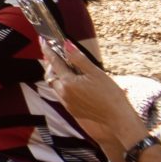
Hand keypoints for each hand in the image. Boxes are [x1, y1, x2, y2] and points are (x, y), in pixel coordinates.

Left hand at [46, 38, 143, 161]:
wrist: (118, 121)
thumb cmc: (111, 96)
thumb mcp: (96, 73)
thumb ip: (79, 59)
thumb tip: (66, 44)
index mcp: (67, 82)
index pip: (53, 62)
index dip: (47, 50)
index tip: (42, 40)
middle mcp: (63, 93)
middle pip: (51, 75)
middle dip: (50, 64)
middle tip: (55, 54)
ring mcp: (66, 103)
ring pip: (55, 85)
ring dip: (56, 75)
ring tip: (64, 67)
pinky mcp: (72, 111)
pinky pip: (61, 95)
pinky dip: (62, 86)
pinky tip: (73, 83)